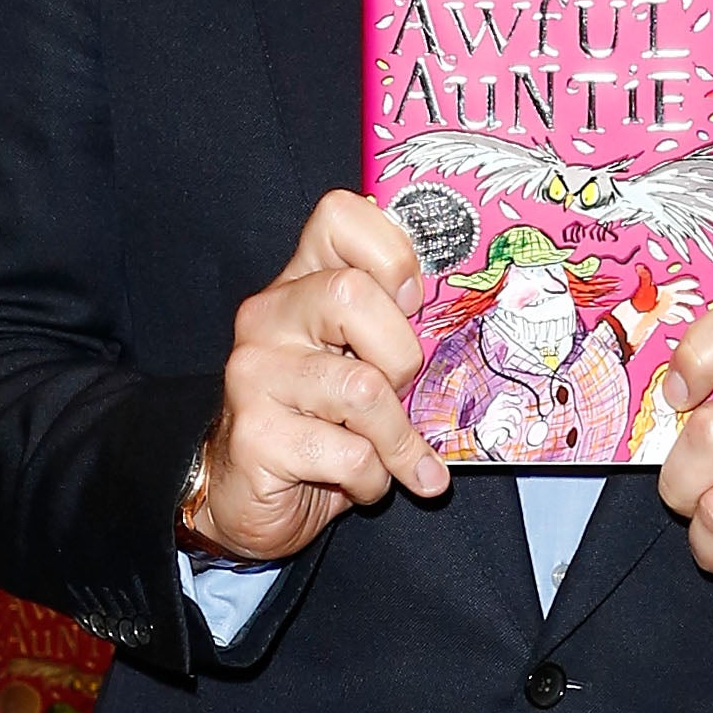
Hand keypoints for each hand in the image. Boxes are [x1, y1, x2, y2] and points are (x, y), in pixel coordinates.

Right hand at [185, 188, 449, 564]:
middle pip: (351, 294)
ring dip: (397, 438)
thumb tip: (465, 326)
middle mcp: (268, 317)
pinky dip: (374, 479)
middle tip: (402, 392)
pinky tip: (362, 483)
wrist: (247, 497)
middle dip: (401, 356)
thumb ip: (393, 334)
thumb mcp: (358, 366)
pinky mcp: (256, 436)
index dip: (391, 252)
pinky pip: (349, 454)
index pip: (338, 215)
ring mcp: (254, 374)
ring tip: (391, 457)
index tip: (413, 303)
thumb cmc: (318, 428)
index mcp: (300, 285)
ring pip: (361, 388)